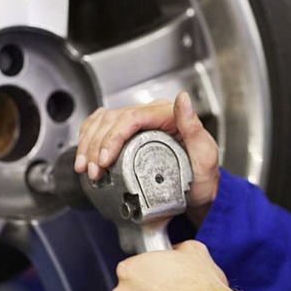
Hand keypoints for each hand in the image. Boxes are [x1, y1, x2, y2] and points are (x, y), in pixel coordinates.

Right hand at [74, 92, 219, 220]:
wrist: (200, 192)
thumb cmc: (203, 176)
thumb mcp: (205, 154)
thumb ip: (193, 126)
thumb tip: (182, 98)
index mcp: (168, 114)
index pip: (131, 117)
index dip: (113, 137)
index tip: (105, 159)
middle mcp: (152, 115)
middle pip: (112, 120)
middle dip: (96, 146)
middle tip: (93, 171)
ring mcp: (139, 123)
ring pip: (103, 122)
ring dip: (89, 144)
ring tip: (85, 168)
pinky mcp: (129, 134)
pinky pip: (102, 127)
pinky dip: (88, 139)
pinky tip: (85, 153)